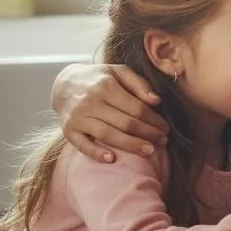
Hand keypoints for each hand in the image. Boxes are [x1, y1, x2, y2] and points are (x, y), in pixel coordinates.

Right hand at [54, 63, 168, 162]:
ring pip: (108, 135)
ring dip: (130, 145)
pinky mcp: (68, 130)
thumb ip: (139, 84)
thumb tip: (156, 101)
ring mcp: (77, 117)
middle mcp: (90, 102)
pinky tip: (112, 159)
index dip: (154, 120)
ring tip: (149, 151)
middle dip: (148, 134)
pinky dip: (96, 153)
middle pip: (125, 123)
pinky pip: (82, 145)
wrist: (64, 84)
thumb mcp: (119, 72)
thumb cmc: (99, 78)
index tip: (166, 128)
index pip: (136, 108)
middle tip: (163, 140)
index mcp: (106, 86)